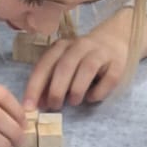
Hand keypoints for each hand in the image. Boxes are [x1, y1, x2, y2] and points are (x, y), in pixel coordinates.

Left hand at [22, 10, 146, 110]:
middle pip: (64, 66)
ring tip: (74, 102)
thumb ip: (49, 82)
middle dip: (56, 89)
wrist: (113, 39)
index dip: (34, 87)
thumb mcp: (63, 66)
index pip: (44, 66)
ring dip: (77, 88)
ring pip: (87, 68)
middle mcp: (79, 46)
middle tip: (54, 106)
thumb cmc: (81, 58)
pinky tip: (92, 98)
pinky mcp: (117, 63)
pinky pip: (109, 78)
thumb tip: (37, 104)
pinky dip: (99, 91)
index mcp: (61, 47)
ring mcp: (100, 53)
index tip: (28, 108)